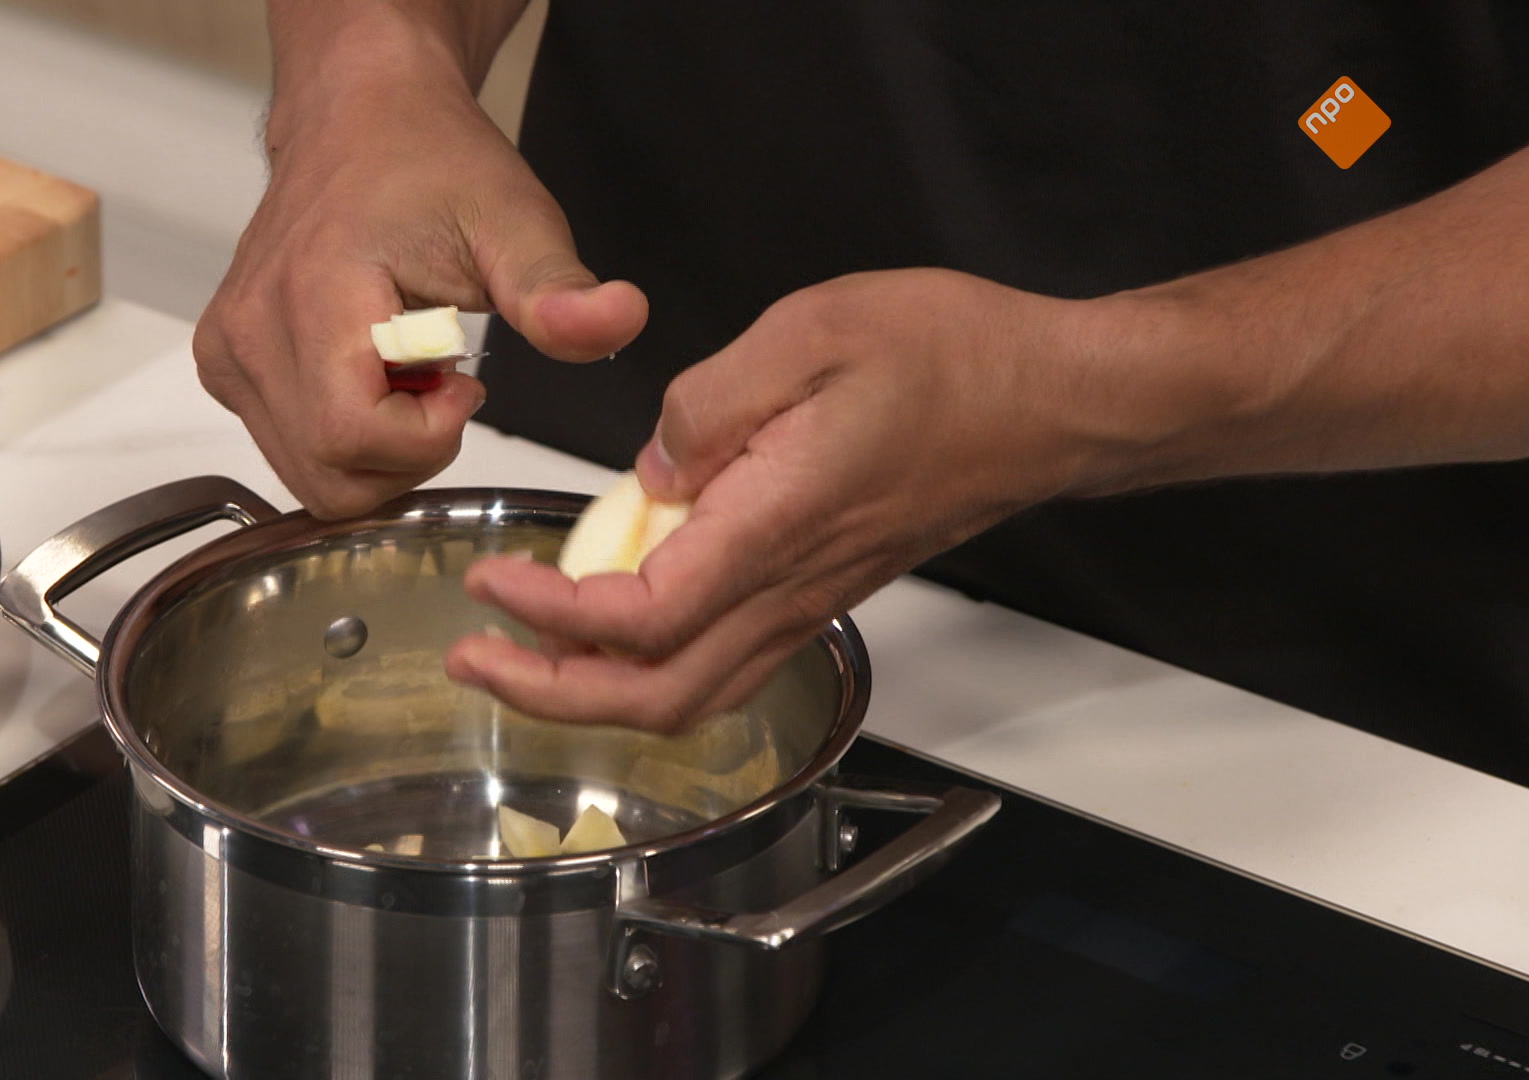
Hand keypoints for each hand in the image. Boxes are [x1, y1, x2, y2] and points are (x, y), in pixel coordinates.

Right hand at [193, 53, 646, 518]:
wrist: (360, 117)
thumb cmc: (429, 163)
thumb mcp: (514, 220)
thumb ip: (558, 288)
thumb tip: (619, 320)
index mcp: (313, 294)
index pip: (351, 435)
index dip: (425, 438)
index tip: (467, 384)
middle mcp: (252, 332)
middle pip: (329, 477)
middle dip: (408, 458)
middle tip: (447, 384)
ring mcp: (230, 353)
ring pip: (309, 476)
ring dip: (378, 452)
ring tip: (412, 374)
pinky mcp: (226, 365)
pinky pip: (289, 449)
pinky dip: (344, 438)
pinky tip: (376, 375)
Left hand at [444, 269, 1161, 730]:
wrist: (1051, 402)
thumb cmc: (952, 359)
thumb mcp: (812, 332)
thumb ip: (710, 400)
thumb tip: (651, 464)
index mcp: (775, 524)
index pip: (641, 618)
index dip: (551, 617)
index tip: (491, 582)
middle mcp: (790, 586)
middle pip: (656, 695)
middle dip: (551, 693)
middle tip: (477, 654)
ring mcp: (810, 601)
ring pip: (692, 698)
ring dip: (597, 695)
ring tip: (527, 657)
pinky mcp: (822, 593)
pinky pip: (726, 668)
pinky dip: (652, 673)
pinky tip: (616, 631)